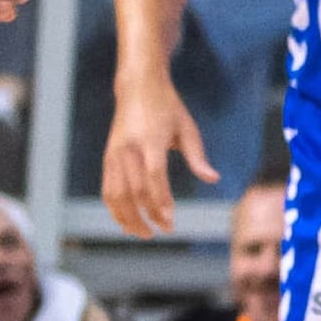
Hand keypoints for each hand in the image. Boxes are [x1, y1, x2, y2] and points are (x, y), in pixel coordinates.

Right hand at [100, 76, 212, 238]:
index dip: (161, 200)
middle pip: (135, 190)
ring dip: (128, 217)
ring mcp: (114, 153)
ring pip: (116, 193)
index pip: (154, 176)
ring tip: (144, 233)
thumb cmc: (168, 108)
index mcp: (150, 140)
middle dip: (149, 214)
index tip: (170, 220)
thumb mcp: (187, 127)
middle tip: (164, 231)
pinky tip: (126, 222)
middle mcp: (129, 148)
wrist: (138, 87)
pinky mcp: (107, 157)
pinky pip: (107, 188)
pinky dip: (114, 208)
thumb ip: (197, 156)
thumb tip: (213, 179)